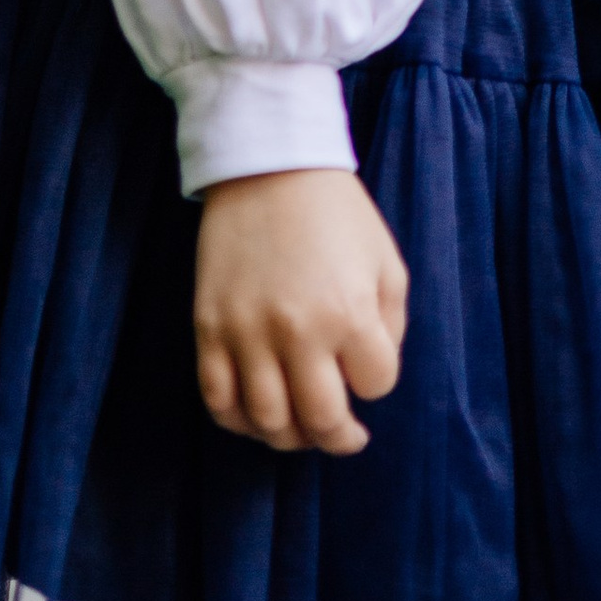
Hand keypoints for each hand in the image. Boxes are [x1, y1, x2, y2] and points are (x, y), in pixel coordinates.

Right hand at [193, 167, 408, 457]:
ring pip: (268, 422)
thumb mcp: (385, 259)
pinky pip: (218, 400)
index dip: (376, 379)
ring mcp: (247, 332)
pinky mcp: (209, 327)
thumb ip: (391, 324)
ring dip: (290, 436)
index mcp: (349, 312)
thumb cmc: (335, 212)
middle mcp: (298, 331)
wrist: (268, 164)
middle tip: (343, 432)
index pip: (376, 384)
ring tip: (301, 425)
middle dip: (339, 435)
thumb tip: (371, 377)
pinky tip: (256, 414)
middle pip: (321, 420)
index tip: (367, 364)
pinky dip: (238, 421)